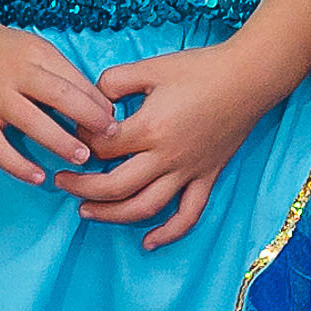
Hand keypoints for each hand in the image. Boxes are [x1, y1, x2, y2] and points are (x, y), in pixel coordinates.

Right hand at [0, 0, 115, 186]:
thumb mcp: (34, 49)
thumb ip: (61, 74)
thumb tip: (98, 105)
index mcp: (36, 55)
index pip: (75, 80)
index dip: (98, 103)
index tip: (115, 121)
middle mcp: (15, 73)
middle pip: (59, 96)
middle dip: (89, 119)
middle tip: (110, 139)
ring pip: (31, 122)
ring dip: (60, 141)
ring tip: (82, 158)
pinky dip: (18, 164)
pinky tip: (38, 176)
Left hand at [58, 37, 281, 249]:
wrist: (249, 77)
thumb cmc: (200, 69)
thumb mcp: (150, 67)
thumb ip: (114, 81)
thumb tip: (93, 100)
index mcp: (150, 128)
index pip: (102, 148)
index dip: (80, 143)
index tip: (73, 136)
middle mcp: (167, 157)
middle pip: (115, 185)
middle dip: (82, 187)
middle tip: (61, 183)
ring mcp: (188, 171)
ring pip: (144, 207)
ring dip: (111, 215)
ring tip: (86, 211)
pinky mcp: (207, 177)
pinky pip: (188, 214)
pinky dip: (169, 233)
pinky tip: (148, 242)